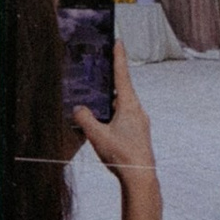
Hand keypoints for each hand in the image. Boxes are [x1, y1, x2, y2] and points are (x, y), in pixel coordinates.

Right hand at [69, 37, 156, 186]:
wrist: (140, 178)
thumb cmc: (122, 155)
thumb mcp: (97, 135)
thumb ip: (85, 119)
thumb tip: (79, 109)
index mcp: (129, 105)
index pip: (122, 75)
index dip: (119, 58)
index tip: (118, 41)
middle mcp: (137, 111)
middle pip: (121, 91)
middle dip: (108, 83)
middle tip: (99, 73)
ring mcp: (140, 123)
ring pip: (121, 107)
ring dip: (108, 105)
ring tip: (93, 105)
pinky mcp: (138, 134)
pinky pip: (123, 119)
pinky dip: (112, 117)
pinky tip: (102, 126)